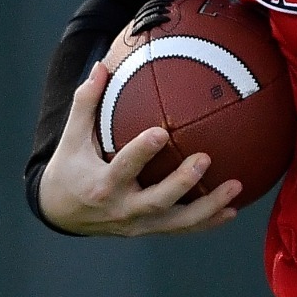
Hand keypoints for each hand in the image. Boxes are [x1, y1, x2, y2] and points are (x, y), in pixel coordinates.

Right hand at [37, 60, 243, 236]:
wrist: (61, 214)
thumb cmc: (69, 169)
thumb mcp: (71, 138)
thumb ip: (87, 103)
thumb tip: (102, 66)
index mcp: (102, 184)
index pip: (124, 167)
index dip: (142, 152)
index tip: (161, 132)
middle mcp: (121, 208)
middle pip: (157, 200)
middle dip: (182, 182)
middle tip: (205, 158)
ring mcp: (137, 224)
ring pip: (177, 221)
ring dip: (209, 207)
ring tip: (236, 187)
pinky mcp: (148, 230)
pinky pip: (181, 228)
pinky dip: (208, 222)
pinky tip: (232, 209)